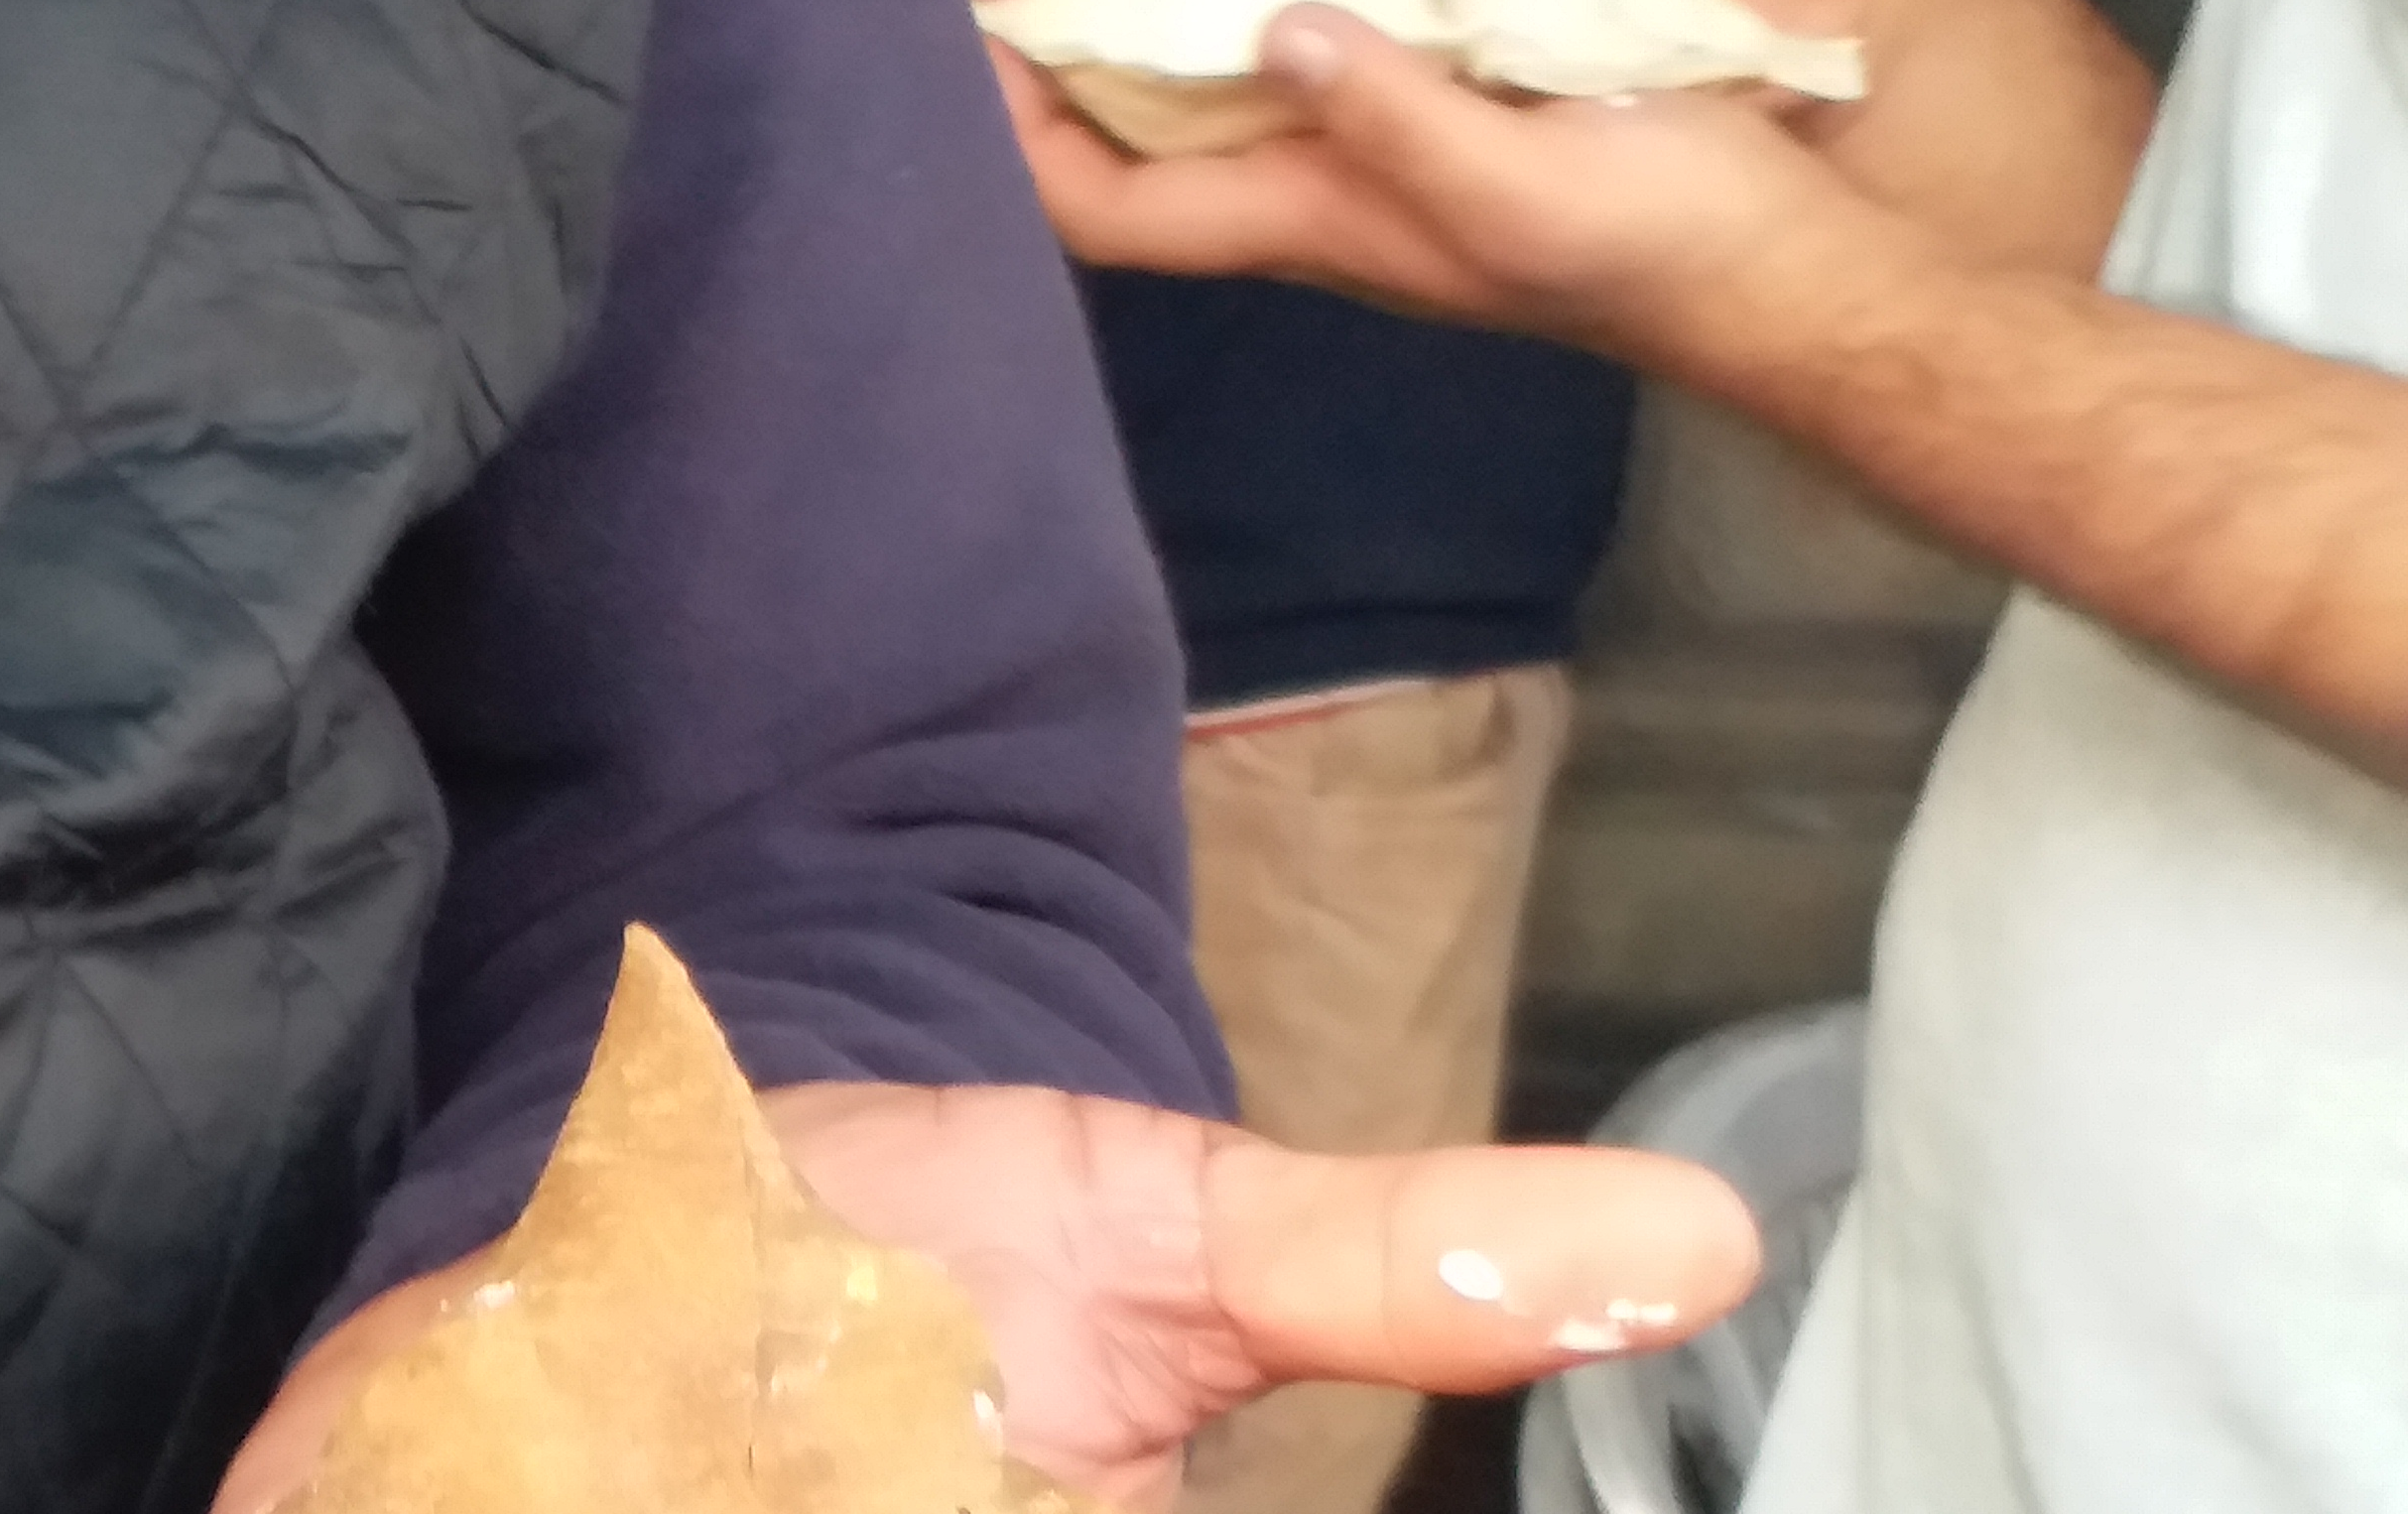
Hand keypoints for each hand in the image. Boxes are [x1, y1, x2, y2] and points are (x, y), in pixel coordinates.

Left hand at [991, 10, 1918, 364]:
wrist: (1765, 266)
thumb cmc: (1646, 244)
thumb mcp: (1520, 185)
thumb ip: (1399, 116)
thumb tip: (1277, 33)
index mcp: (1306, 223)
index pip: (1109, 208)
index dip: (1019, 142)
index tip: (970, 48)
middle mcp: (1307, 194)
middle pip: (1134, 145)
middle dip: (1059, 67)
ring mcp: (1363, 155)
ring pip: (1209, 96)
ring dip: (1147, 29)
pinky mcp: (1427, 112)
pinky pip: (1307, 57)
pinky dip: (1260, 9)